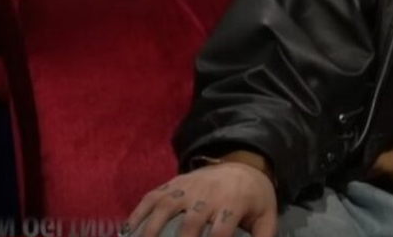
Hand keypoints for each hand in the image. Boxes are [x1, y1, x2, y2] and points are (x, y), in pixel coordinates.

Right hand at [123, 160, 276, 236]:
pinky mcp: (173, 183)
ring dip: (151, 230)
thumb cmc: (252, 197)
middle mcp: (209, 194)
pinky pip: (151, 197)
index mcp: (234, 203)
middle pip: (191, 221)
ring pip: (166, 207)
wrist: (242, 163)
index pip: (222, 230)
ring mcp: (187, 187)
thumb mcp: (266, 216)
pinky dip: (137, 213)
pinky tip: (126, 231)